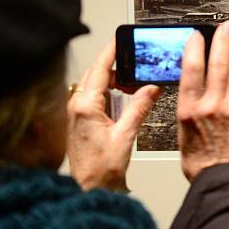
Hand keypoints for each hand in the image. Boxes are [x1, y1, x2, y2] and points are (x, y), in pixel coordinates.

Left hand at [67, 41, 160, 190]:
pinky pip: (97, 97)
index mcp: (85, 106)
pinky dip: (111, 92)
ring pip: (97, 85)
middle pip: (98, 74)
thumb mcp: (125, 135)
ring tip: (134, 79)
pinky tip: (125, 96)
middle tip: (135, 59)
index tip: (121, 39)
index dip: (112, 51)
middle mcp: (77, 106)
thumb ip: (139, 108)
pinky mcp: (82, 120)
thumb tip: (150, 88)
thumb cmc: (100, 170)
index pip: (99, 68)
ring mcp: (78, 113)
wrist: (88, 190)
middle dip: (117, 64)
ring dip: (115, 80)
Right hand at [177, 21, 228, 181]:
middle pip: (218, 63)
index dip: (194, 47)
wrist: (223, 178)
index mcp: (190, 110)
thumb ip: (189, 104)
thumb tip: (194, 85)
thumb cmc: (200, 161)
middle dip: (222, 40)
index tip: (196, 35)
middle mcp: (212, 106)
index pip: (192, 69)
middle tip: (225, 26)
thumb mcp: (182, 130)